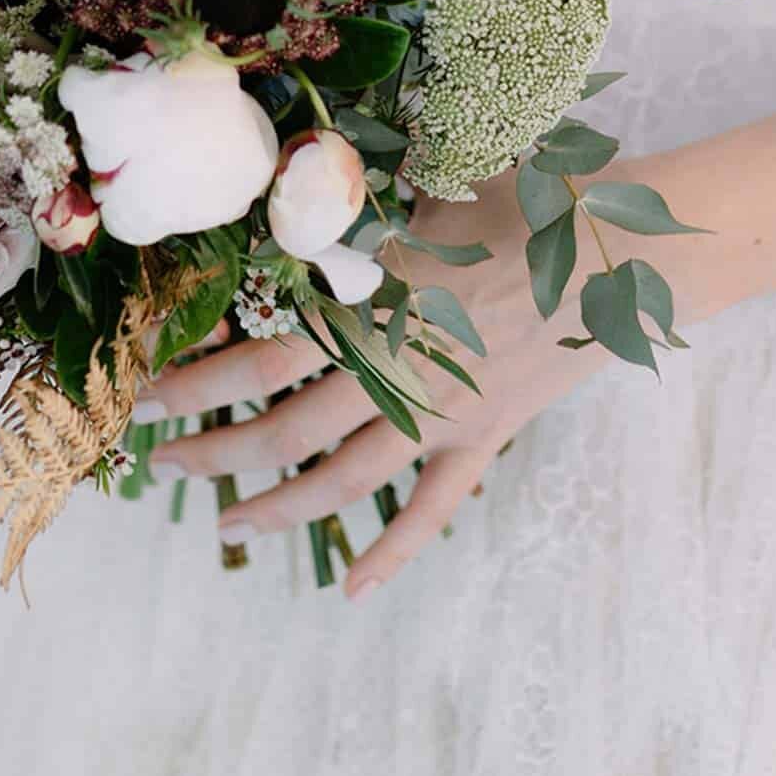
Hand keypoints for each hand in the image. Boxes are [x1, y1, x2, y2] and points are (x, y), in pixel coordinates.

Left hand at [142, 179, 605, 599]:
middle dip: (214, 449)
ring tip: (226, 525)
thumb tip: (281, 205)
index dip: (200, 379)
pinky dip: (391, 551)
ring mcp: (443, 415)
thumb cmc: (527, 197)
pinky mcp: (484, 438)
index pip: (265, 354)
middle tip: (162, 462)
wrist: (628, 249)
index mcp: (377, 307)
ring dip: (276, 507)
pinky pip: (431, 509)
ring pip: (342, 480)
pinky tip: (350, 585)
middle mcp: (400, 370)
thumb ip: (353, 212)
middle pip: (287, 428)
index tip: (147, 391)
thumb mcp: (427, 190)